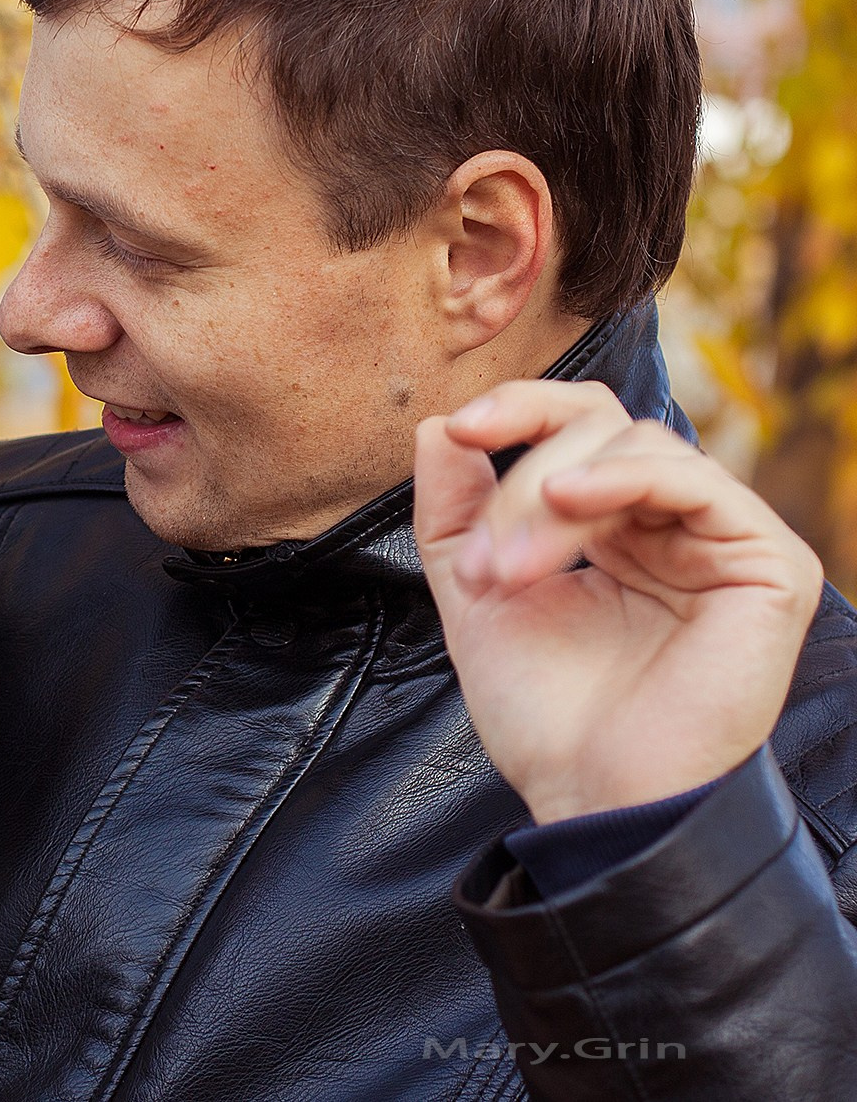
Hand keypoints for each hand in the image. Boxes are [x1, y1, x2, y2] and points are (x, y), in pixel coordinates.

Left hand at [414, 379, 821, 824]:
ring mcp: (726, 540)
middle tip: (483, 563)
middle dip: (521, 482)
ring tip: (510, 572)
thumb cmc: (547, 715)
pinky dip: (624, 478)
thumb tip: (436, 426)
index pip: (578, 426)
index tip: (459, 430)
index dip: (519, 409)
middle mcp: (674, 524)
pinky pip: (699, 482)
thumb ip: (453, 511)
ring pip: (640, 445)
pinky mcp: (770, 566)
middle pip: (602, 427)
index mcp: (615, 527)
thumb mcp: (476, 593)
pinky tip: (571, 504)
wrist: (594, 798)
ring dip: (551, 496)